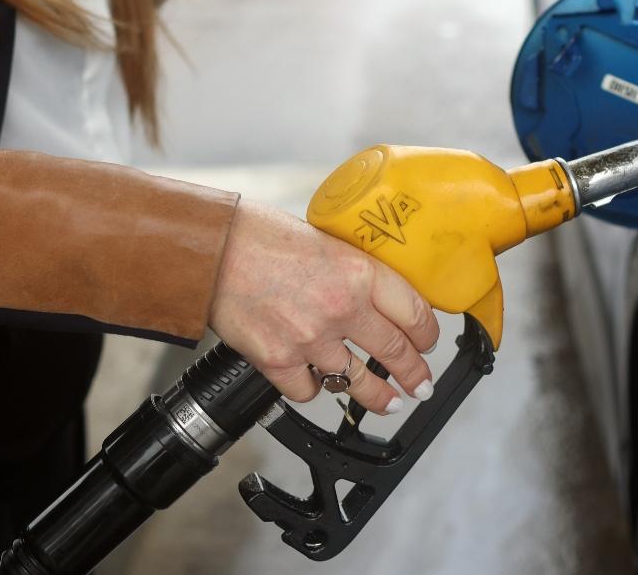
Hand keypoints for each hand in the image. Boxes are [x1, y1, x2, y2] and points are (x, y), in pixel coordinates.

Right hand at [208, 201, 439, 413]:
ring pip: (357, 381)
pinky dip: (315, 389)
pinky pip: (309, 391)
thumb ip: (351, 272)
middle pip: (395, 353)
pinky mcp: (278, 361)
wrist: (209, 250)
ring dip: (378, 396)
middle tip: (421, 384)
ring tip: (389, 402)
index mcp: (359, 272)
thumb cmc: (258, 236)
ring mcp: (310, 339)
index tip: (428, 342)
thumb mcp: (324, 240)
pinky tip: (319, 384)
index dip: (427, 334)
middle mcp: (341, 308)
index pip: (414, 313)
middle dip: (414, 375)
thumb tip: (372, 295)